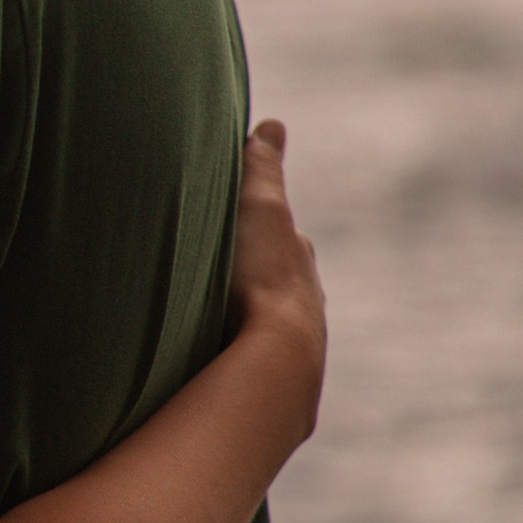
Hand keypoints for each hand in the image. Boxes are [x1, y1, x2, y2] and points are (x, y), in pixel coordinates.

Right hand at [226, 120, 324, 436]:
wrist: (275, 367)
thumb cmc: (261, 280)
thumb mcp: (258, 209)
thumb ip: (262, 169)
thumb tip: (272, 126)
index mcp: (297, 267)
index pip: (288, 242)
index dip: (271, 230)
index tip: (262, 221)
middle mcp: (302, 312)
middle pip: (283, 290)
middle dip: (265, 281)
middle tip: (241, 274)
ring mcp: (292, 357)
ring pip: (271, 334)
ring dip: (251, 328)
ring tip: (223, 328)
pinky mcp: (273, 396)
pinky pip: (253, 371)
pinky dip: (239, 363)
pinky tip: (220, 371)